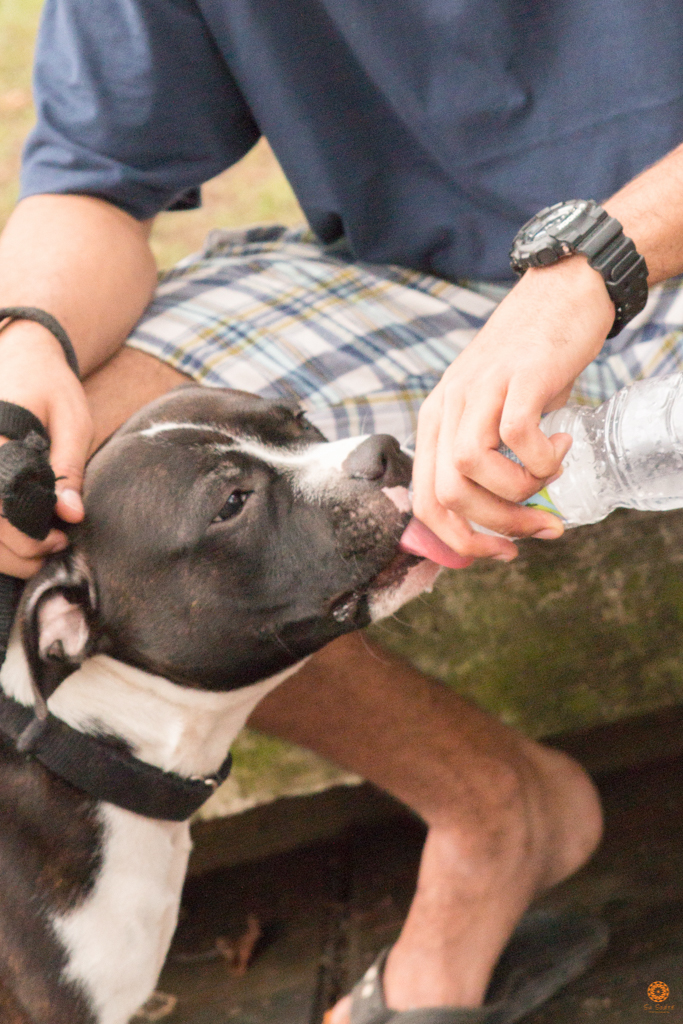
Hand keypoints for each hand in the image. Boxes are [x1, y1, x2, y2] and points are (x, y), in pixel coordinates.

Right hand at [0, 321, 91, 577]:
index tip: (58, 539)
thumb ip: (69, 467)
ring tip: (40, 548)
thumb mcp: (72, 421)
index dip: (27, 532)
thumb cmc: (49, 386)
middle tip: (55, 546)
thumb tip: (72, 514)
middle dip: (18, 547)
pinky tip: (21, 540)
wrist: (19, 355)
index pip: (1, 498)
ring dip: (5, 550)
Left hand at [412, 256, 614, 559]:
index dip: (459, 542)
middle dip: (495, 526)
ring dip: (519, 492)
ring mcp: (480, 388)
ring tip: (550, 476)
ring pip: (472, 468)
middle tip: (538, 527)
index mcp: (435, 421)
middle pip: (447, 493)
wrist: (561, 293)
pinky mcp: (519, 376)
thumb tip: (506, 521)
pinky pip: (518, 437)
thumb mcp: (493, 411)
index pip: (425, 501)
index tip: (501, 553)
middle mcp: (448, 405)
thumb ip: (488, 459)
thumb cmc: (530, 363)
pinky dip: (543, 458)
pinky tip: (561, 444)